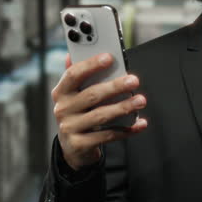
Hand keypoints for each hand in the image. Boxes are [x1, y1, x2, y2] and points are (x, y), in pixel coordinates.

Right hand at [51, 53, 147, 170]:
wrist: (73, 147)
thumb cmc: (78, 113)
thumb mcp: (74, 95)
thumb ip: (77, 76)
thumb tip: (73, 54)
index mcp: (61, 92)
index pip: (73, 75)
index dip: (91, 65)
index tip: (109, 57)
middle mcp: (62, 109)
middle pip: (92, 95)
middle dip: (115, 87)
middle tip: (134, 80)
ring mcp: (70, 128)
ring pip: (101, 116)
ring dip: (124, 107)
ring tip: (140, 100)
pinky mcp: (80, 144)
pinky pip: (108, 136)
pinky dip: (126, 130)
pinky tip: (140, 123)